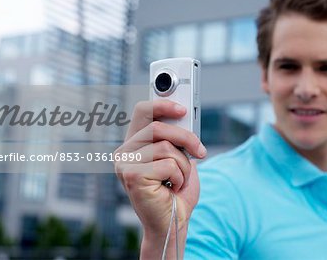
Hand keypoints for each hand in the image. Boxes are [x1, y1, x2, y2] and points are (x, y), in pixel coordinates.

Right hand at [114, 100, 205, 254]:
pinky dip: (179, 177)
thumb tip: (183, 115)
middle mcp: (125, 152)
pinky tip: (171, 188)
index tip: (182, 108)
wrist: (173, 222)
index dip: (161, 104)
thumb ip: (175, 138)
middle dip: (186, 138)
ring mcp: (125, 164)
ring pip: (166, 147)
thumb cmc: (176, 190)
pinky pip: (168, 164)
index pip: (142, 111)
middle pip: (158, 127)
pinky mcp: (133, 176)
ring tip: (177, 179)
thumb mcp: (179, 157)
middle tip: (201, 151)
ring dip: (183, 165)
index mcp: (134, 144)